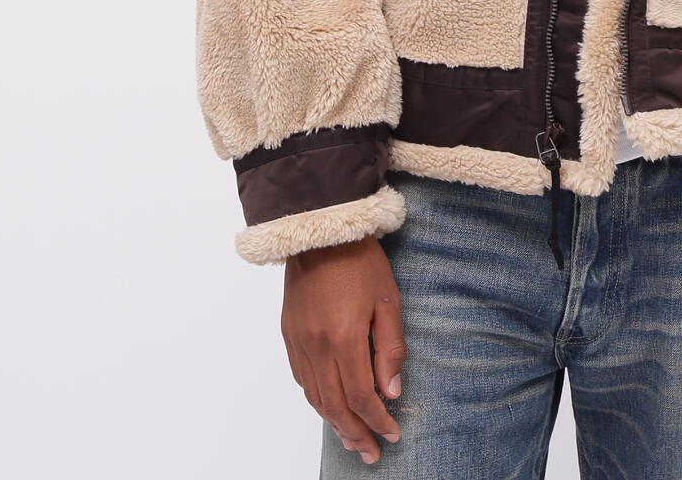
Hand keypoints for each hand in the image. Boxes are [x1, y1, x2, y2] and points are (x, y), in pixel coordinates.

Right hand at [282, 235, 406, 464]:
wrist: (320, 228)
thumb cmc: (360, 258)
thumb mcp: (388, 298)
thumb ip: (390, 347)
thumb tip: (391, 391)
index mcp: (345, 337)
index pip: (361, 396)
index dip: (377, 420)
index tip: (392, 433)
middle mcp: (317, 345)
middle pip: (335, 405)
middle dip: (356, 433)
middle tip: (372, 453)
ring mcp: (299, 341)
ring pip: (315, 397)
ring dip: (334, 423)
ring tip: (353, 440)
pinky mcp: (288, 334)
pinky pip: (301, 378)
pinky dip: (316, 399)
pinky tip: (329, 407)